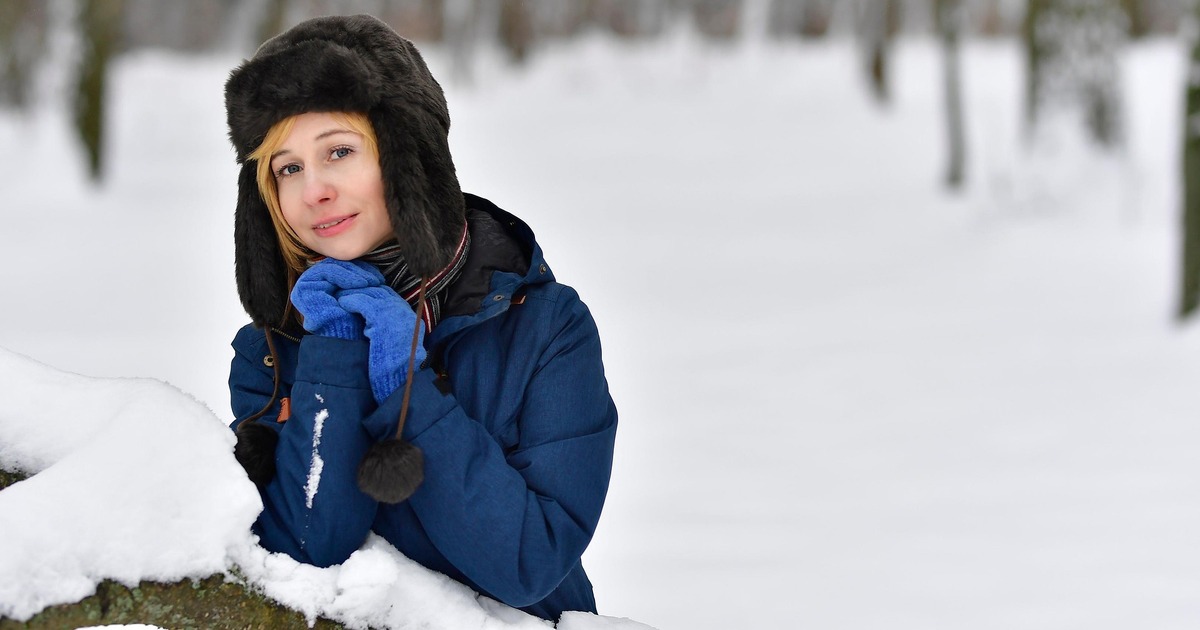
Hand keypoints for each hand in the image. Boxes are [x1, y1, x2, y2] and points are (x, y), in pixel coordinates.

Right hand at [289, 259, 384, 338]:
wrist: (347, 342)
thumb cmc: (356, 322)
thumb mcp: (358, 295)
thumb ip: (355, 279)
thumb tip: (366, 262)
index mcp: (322, 287)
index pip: (342, 268)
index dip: (361, 270)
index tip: (379, 279)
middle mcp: (311, 286)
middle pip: (336, 266)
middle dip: (359, 270)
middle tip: (377, 280)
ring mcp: (304, 287)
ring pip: (332, 267)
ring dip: (355, 273)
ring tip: (371, 283)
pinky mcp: (302, 289)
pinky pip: (326, 272)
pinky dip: (345, 275)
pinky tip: (361, 284)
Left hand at [337, 285, 426, 402]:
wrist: (398, 380)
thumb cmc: (395, 371)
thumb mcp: (397, 345)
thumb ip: (390, 330)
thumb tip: (373, 322)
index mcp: (412, 319)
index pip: (390, 296)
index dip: (373, 294)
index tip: (360, 294)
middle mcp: (405, 312)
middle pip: (381, 291)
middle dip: (363, 290)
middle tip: (346, 290)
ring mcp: (395, 313)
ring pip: (371, 294)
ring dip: (354, 293)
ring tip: (341, 296)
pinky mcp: (381, 317)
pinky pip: (362, 302)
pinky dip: (351, 301)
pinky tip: (342, 303)